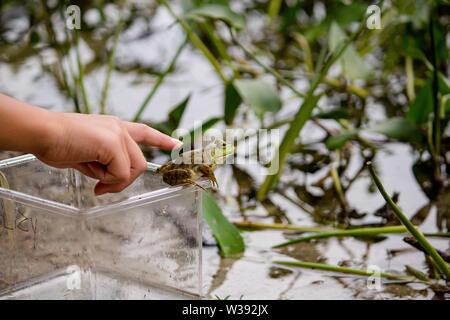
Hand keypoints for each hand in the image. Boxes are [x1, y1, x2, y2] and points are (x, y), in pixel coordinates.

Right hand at [37, 113, 180, 194]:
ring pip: (133, 169)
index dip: (161, 140)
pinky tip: (89, 171)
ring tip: (92, 176)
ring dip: (113, 180)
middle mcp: (119, 128)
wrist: (42, 133)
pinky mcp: (113, 143)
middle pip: (140, 163)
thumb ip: (104, 164)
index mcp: (114, 127)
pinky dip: (106, 180)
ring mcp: (118, 134)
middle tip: (101, 187)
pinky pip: (121, 173)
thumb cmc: (57, 143)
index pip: (144, 131)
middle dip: (123, 180)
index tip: (177, 145)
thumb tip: (108, 184)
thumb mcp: (87, 155)